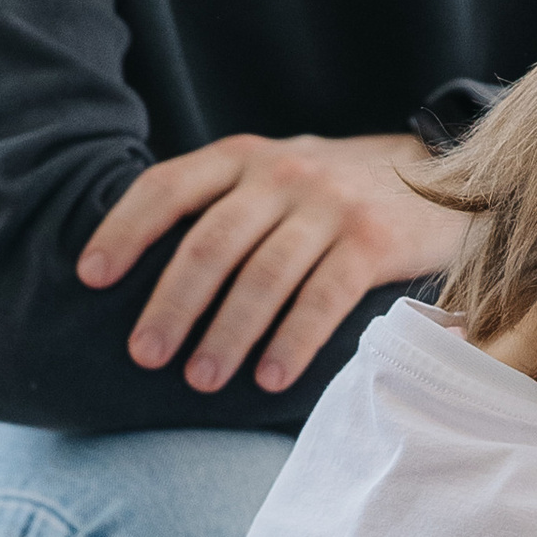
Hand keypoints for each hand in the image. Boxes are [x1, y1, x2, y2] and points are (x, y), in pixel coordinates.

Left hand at [77, 132, 470, 395]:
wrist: (446, 173)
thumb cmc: (334, 194)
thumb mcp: (274, 177)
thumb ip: (222, 205)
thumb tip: (140, 276)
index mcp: (243, 156)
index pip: (167, 187)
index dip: (123, 230)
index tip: (89, 276)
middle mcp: (282, 173)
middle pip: (210, 242)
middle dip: (171, 303)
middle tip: (144, 355)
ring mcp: (330, 205)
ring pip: (264, 275)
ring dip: (228, 333)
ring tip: (201, 380)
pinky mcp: (374, 240)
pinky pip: (324, 297)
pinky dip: (293, 341)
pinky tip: (270, 379)